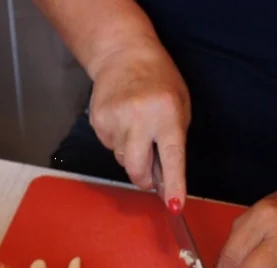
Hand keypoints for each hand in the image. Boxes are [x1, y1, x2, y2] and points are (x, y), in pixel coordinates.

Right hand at [88, 37, 189, 208]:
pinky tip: (121, 119)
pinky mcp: (98, 121)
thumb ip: (173, 143)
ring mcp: (115, 119)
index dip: (173, 183)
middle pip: (137, 169)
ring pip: (122, 160)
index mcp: (167, 114)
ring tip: (135, 125)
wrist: (123, 54)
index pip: (171, 156)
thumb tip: (164, 182)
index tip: (174, 205)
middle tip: (150, 176)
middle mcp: (140, 117)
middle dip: (144, 179)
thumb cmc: (159, 82)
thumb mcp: (179, 107)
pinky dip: (117, 141)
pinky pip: (109, 147)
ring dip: (130, 153)